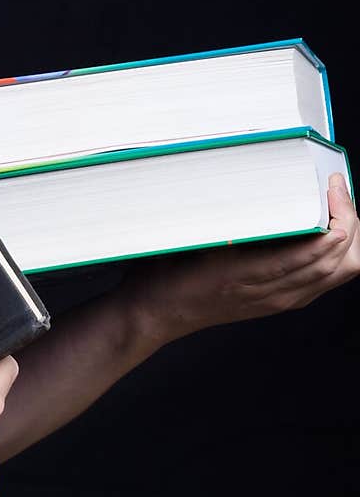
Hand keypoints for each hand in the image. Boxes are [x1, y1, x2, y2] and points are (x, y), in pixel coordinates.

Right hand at [118, 171, 359, 348]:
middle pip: (342, 261)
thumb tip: (251, 182)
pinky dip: (335, 255)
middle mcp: (274, 291)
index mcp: (253, 272)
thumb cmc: (168, 274)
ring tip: (338, 207)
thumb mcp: (192, 237)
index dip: (339, 214)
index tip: (333, 184)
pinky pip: (323, 281)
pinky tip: (326, 233)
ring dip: (348, 238)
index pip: (321, 248)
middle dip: (351, 222)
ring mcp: (280, 300)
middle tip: (339, 191)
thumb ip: (225, 217)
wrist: (156, 314)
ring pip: (339, 273)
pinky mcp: (279, 302)